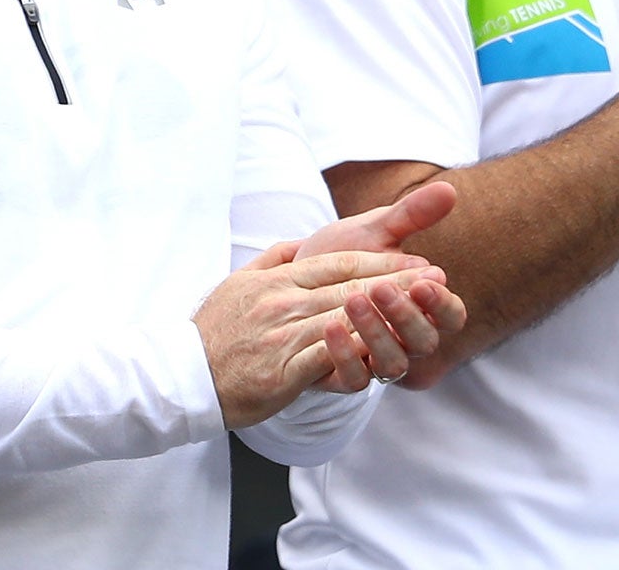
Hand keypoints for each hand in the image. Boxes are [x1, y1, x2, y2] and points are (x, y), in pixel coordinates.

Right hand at [191, 244, 450, 428]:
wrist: (183, 375)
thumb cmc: (215, 330)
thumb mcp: (239, 281)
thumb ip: (272, 259)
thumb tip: (299, 244)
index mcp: (275, 278)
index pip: (335, 263)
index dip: (378, 260)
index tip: (412, 259)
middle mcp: (281, 300)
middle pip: (348, 286)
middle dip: (396, 281)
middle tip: (434, 276)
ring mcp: (282, 334)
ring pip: (344, 318)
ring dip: (387, 313)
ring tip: (422, 310)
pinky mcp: (283, 370)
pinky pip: (327, 357)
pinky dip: (358, 350)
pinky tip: (387, 347)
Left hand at [294, 182, 465, 385]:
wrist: (291, 275)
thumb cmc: (341, 253)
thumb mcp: (375, 230)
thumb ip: (411, 215)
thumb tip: (449, 190)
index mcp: (421, 309)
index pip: (451, 317)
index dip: (442, 303)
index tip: (427, 279)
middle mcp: (404, 341)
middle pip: (424, 343)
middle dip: (406, 316)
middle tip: (383, 287)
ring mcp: (375, 360)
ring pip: (392, 364)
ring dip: (375, 333)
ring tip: (352, 298)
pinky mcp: (342, 375)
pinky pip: (354, 380)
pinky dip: (344, 357)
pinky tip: (328, 325)